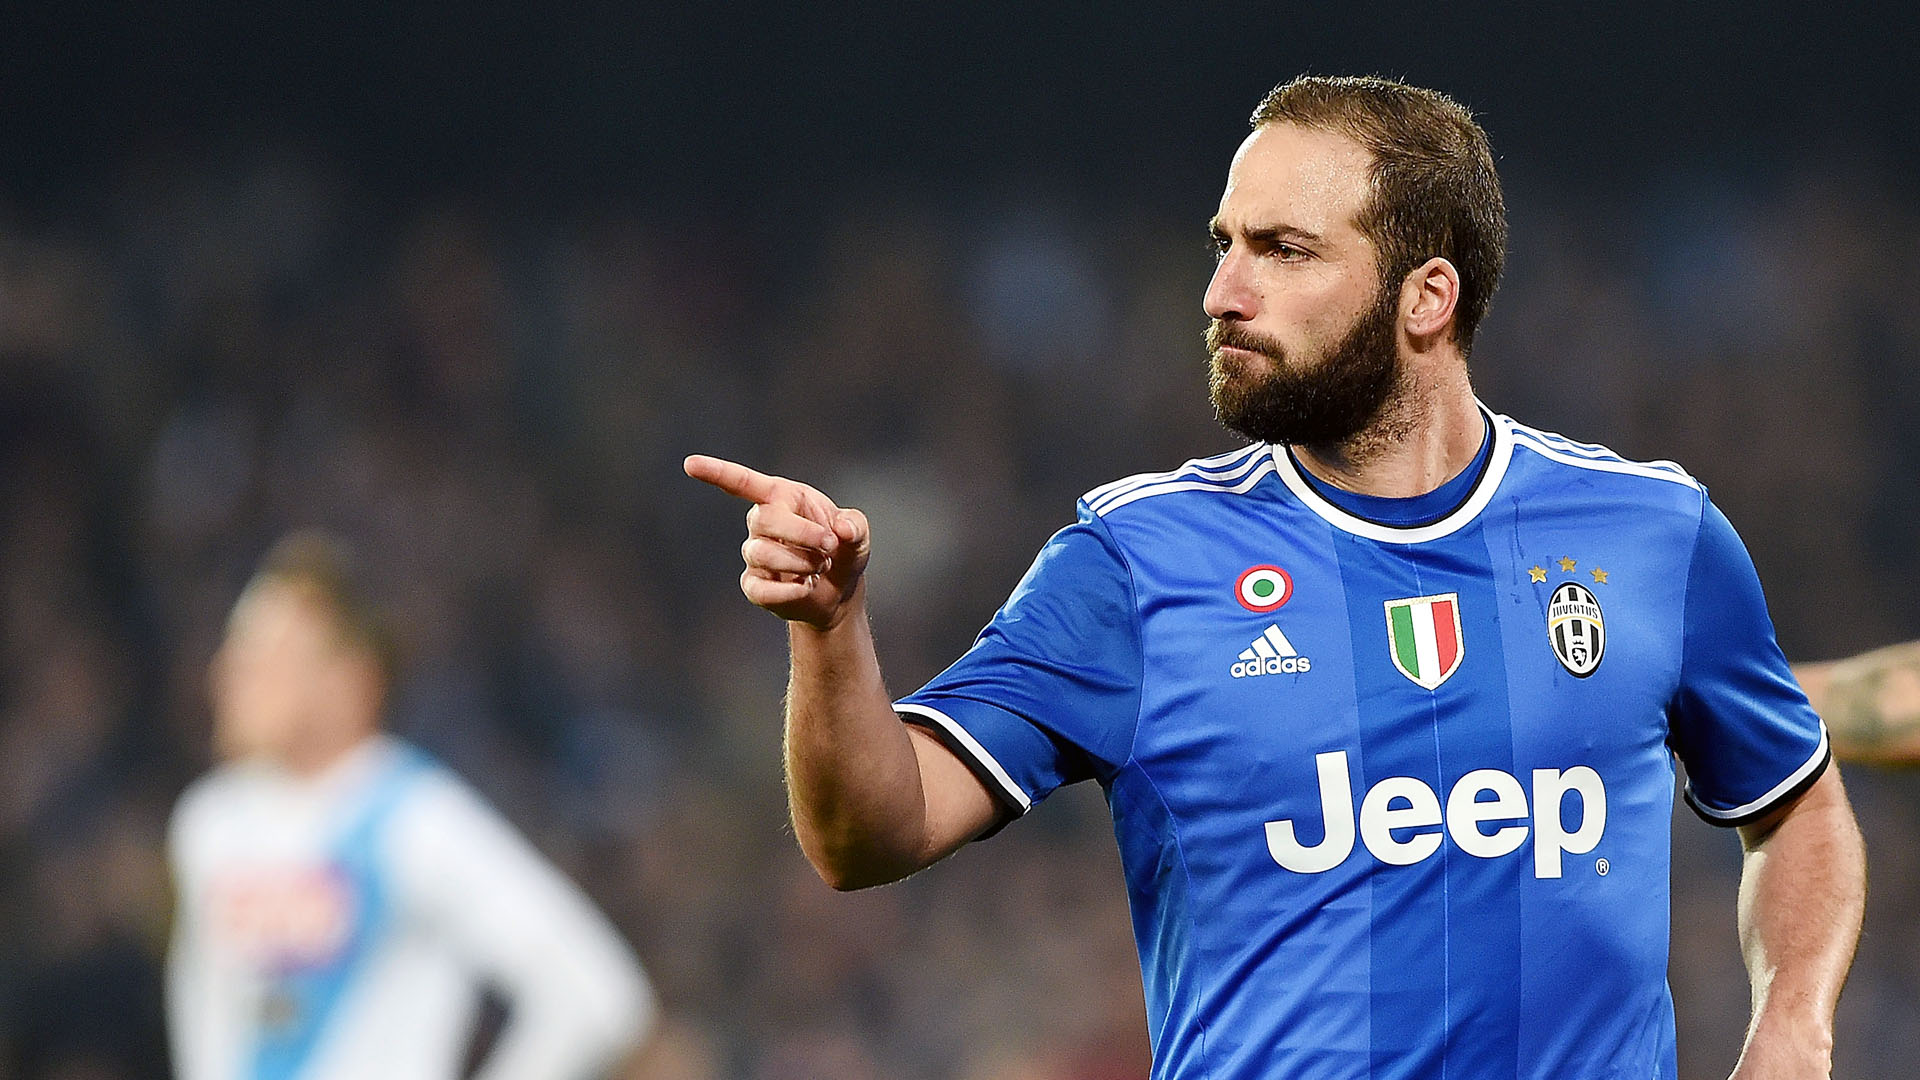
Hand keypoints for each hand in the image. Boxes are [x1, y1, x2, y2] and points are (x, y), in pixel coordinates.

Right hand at [684, 455, 869, 628]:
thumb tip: (841, 529)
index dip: (717, 473)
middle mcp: (760, 522)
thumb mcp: (858, 534)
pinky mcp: (753, 585)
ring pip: (764, 554)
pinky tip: (806, 587)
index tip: (689, 464)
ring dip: (802, 563)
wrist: (839, 592)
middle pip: (765, 520)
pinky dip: (791, 591)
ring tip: (819, 566)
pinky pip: (763, 590)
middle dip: (804, 534)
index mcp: (781, 497)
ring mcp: (754, 554)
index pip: (743, 482)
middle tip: (830, 546)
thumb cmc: (843, 551)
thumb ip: (855, 526)